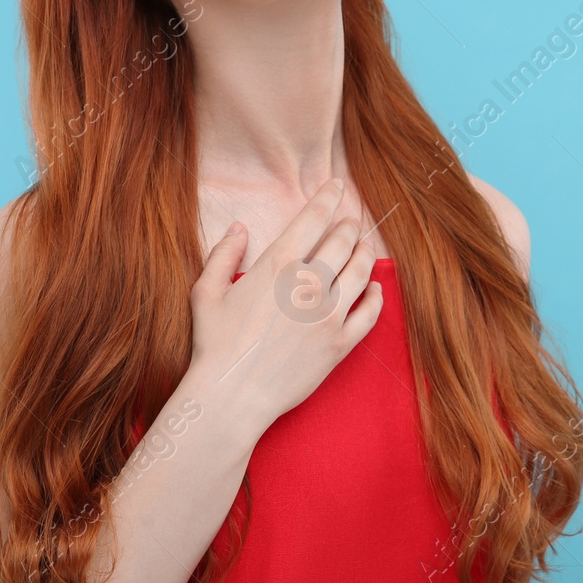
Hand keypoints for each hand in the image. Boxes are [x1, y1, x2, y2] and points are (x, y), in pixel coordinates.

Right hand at [186, 179, 382, 428]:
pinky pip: (370, 313)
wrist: (232, 396)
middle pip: (342, 241)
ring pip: (361, 271)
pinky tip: (375, 288)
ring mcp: (329, 315)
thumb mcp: (206, 292)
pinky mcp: (340, 344)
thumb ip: (224, 254)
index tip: (337, 186)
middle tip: (351, 220)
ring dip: (365, 253)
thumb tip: (240, 227)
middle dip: (349, 225)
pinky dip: (377, 295)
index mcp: (277, 265)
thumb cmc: (214, 344)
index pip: (313, 219)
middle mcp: (309, 284)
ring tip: (364, 246)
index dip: (328, 197)